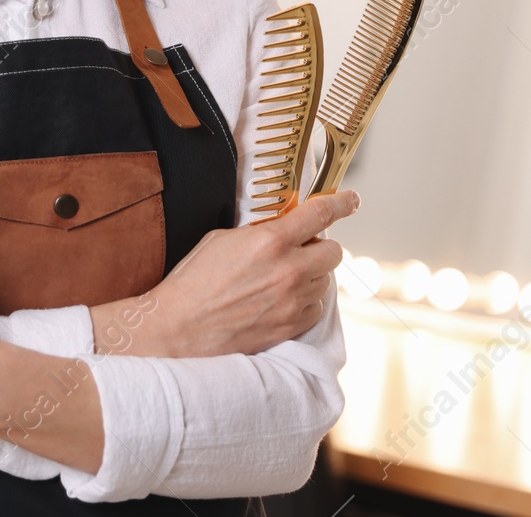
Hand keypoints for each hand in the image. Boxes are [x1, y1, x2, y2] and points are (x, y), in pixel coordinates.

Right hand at [91, 189, 358, 358]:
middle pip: (334, 251)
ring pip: (327, 281)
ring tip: (283, 278)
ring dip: (312, 275)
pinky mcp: (292, 327)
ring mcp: (293, 302)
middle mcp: (289, 271)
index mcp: (269, 241)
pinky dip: (306, 301)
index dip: (341, 203)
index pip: (320, 213)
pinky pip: (317, 307)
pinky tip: (283, 299)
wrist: (179, 329)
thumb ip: (260, 232)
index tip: (351, 200)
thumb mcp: (222, 239)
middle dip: (320, 246)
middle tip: (301, 249)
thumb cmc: (193, 282)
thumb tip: (282, 228)